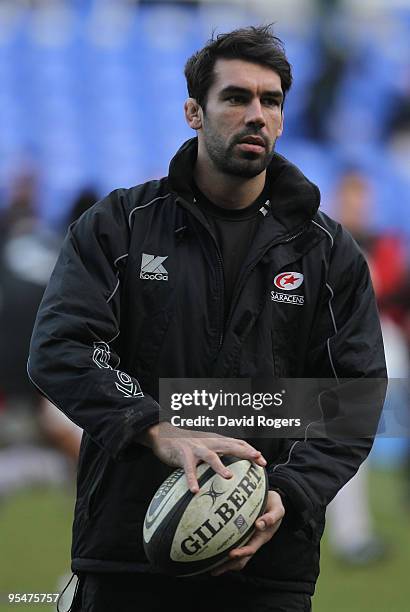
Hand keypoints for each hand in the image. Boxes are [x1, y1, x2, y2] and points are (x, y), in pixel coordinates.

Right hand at [140, 421, 266, 492]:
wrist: (163, 434)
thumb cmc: (186, 444)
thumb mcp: (205, 446)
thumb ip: (217, 454)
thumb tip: (231, 471)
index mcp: (215, 440)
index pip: (236, 443)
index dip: (250, 451)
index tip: (263, 461)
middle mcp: (208, 442)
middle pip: (230, 446)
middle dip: (246, 453)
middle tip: (259, 461)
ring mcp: (196, 448)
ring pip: (211, 456)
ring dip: (220, 466)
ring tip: (229, 477)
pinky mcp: (183, 455)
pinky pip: (188, 469)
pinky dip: (192, 479)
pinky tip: (195, 490)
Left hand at [211, 490, 284, 575]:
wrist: (273, 502)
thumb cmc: (274, 505)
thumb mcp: (278, 509)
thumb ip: (271, 517)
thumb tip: (259, 524)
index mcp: (263, 536)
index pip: (251, 549)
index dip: (241, 553)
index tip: (231, 555)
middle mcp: (254, 541)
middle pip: (241, 559)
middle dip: (228, 565)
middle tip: (213, 570)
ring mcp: (248, 539)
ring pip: (236, 556)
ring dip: (224, 562)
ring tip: (210, 566)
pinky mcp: (242, 534)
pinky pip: (232, 545)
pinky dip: (223, 551)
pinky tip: (212, 550)